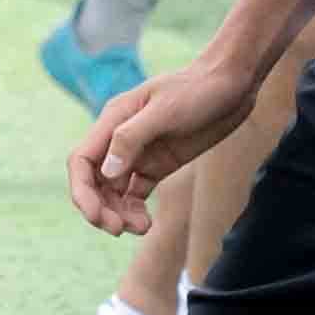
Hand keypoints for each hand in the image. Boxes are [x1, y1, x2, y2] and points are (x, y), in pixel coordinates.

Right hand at [71, 59, 260, 234]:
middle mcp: (120, 139)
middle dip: (99, 207)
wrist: (232, 84)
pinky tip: (147, 223)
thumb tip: (107, 173)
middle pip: (94, 181)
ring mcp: (139, 153)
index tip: (97, 216)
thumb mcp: (165, 111)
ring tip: (140, 228)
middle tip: (118, 230)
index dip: (82, 191)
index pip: (82, 161)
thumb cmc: (198, 90)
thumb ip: (131, 138)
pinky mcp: (158, 163)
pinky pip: (136, 193)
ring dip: (118, 212)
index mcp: (113, 121)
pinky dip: (135, 210)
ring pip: (113, 191)